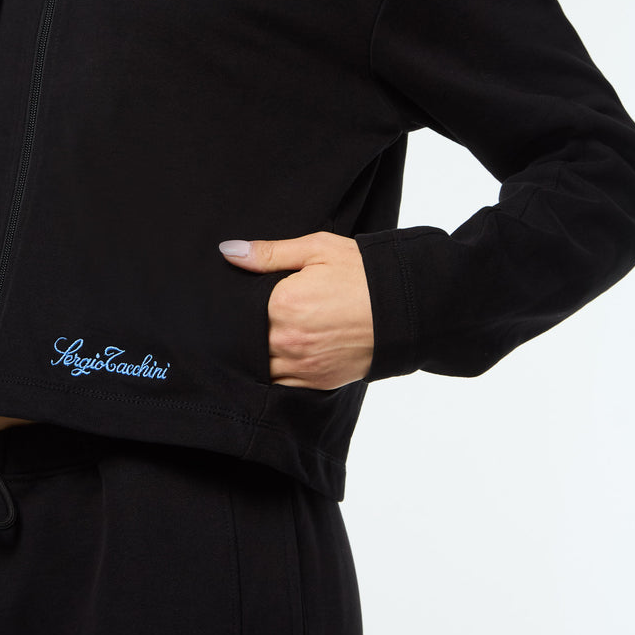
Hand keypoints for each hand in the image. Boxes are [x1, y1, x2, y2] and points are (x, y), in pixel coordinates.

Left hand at [219, 231, 373, 387]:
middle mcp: (287, 340)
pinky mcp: (317, 381)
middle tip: (250, 318)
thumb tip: (228, 251)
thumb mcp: (317, 249)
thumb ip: (269, 253)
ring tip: (266, 336)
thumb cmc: (363, 273)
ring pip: (259, 367)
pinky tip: (281, 356)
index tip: (238, 299)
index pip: (238, 310)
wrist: (406, 306)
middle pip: (246, 341)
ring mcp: (302, 364)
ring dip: (257, 355)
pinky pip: (281, 384)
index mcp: (282, 304)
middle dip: (244, 331)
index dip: (236, 305)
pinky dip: (276, 373)